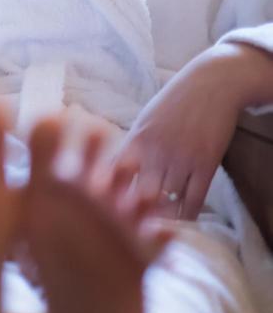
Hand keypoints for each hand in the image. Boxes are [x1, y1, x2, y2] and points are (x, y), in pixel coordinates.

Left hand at [116, 45, 256, 218]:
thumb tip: (116, 168)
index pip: (114, 173)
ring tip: (154, 227)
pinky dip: (187, 213)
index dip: (108, 193)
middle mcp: (155, 151)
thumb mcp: (145, 120)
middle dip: (131, 211)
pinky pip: (194, 199)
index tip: (102, 208)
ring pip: (165, 200)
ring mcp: (181, 159)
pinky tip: (183, 218)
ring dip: (159, 216)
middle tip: (128, 226)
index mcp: (135, 139)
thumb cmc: (174, 102)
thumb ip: (133, 145)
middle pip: (136, 193)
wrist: (211, 85)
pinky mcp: (206, 164)